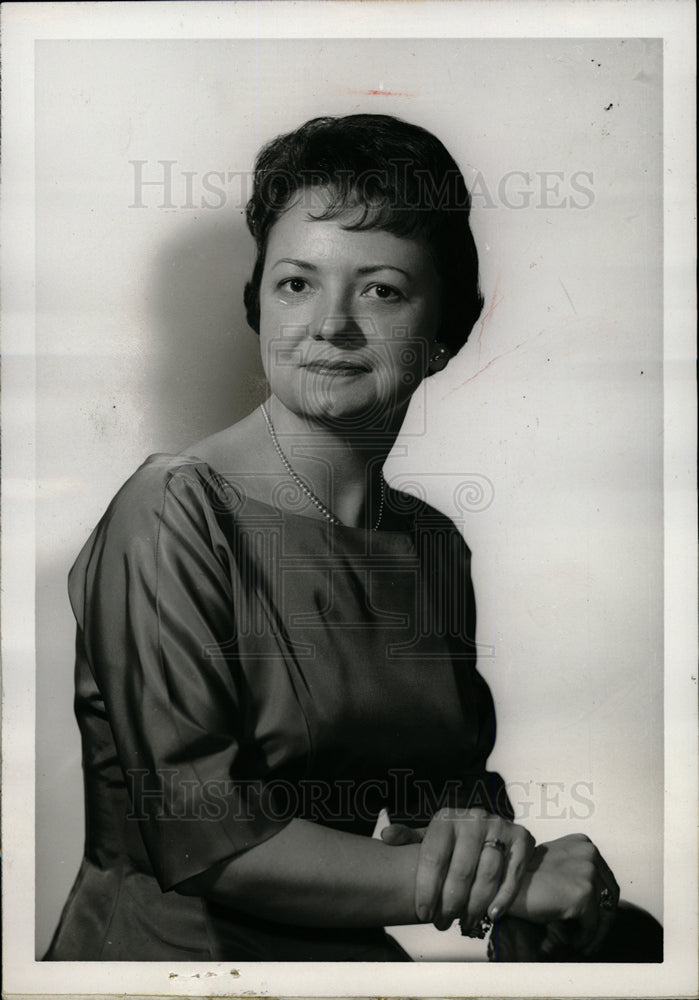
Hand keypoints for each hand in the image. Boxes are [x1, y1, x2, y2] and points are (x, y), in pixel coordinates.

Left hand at [381, 807, 534, 931]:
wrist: (496, 831)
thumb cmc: (457, 841)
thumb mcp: (433, 836)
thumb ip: (410, 839)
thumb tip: (386, 837)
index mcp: (446, 818)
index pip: (433, 857)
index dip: (426, 889)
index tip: (422, 913)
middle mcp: (473, 818)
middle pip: (460, 871)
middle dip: (450, 903)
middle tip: (443, 924)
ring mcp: (499, 826)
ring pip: (486, 875)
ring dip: (475, 906)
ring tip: (465, 923)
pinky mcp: (521, 838)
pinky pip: (512, 874)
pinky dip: (502, 898)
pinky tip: (492, 914)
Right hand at [508, 834, 619, 957]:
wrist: (504, 885)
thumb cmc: (524, 879)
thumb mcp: (556, 865)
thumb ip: (577, 872)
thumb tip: (598, 901)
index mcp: (583, 843)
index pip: (606, 878)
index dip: (602, 903)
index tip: (595, 920)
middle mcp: (589, 853)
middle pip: (610, 894)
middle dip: (603, 919)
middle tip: (591, 937)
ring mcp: (588, 872)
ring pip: (605, 912)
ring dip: (596, 932)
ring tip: (584, 944)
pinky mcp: (583, 894)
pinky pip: (593, 926)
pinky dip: (586, 939)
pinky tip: (575, 945)